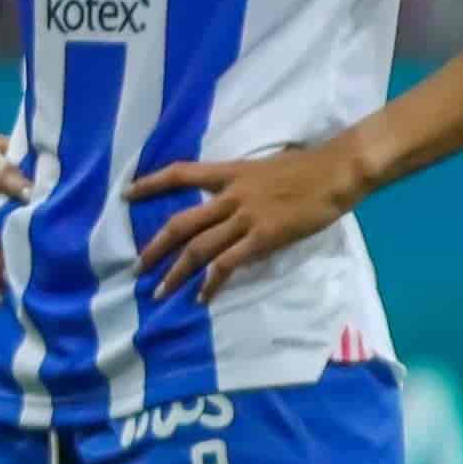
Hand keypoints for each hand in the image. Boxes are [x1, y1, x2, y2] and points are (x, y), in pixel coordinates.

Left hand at [130, 138, 369, 301]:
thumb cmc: (309, 167)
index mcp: (230, 172)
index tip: (126, 195)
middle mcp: (231, 195)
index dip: (151, 184)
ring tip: (159, 292)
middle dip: (155, 246)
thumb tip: (234, 193)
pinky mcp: (263, 238)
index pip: (181, 174)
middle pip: (182, 222)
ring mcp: (246, 217)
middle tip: (136, 266)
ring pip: (199, 247)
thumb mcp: (266, 166)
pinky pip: (228, 264)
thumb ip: (245, 181)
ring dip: (176, 272)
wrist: (336, 172)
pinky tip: (202, 297)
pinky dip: (212, 282)